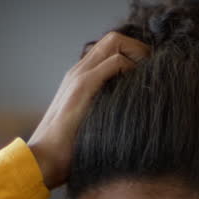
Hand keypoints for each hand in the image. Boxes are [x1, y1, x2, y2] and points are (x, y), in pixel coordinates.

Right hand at [27, 31, 149, 189]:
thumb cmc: (68, 149)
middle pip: (113, 38)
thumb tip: (130, 117)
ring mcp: (79, 76)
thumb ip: (104, 110)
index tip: (149, 72)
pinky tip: (139, 87)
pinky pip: (114, 62)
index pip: (108, 48)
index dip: (132, 52)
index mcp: (79, 78)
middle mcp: (78, 71)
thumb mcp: (90, 122)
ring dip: (138, 53)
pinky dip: (132, 68)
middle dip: (139, 48)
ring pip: (114, 42)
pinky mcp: (83, 87)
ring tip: (149, 74)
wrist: (43, 159)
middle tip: (155, 69)